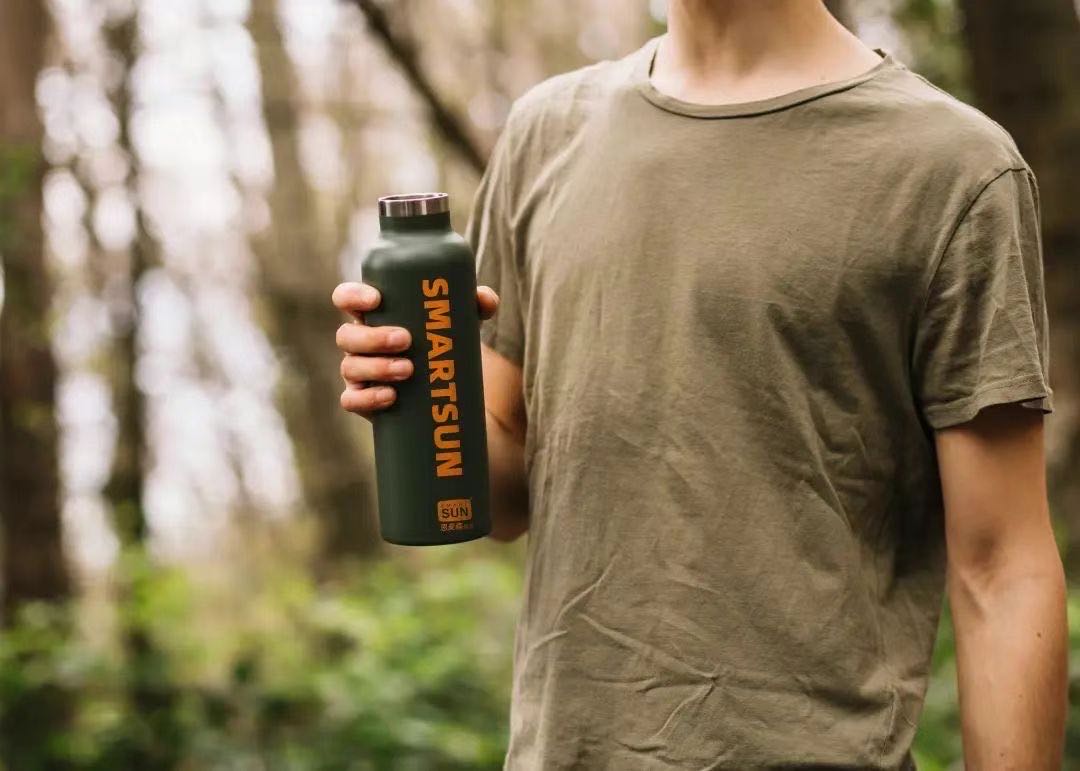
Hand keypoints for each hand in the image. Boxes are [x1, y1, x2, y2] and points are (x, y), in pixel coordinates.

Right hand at [333, 282, 499, 418]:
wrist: (449, 393)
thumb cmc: (445, 344)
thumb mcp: (462, 323)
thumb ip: (475, 305)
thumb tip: (485, 299)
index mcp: (374, 316)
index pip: (347, 299)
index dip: (353, 295)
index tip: (376, 299)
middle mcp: (360, 343)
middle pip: (347, 335)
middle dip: (373, 337)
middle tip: (406, 340)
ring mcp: (359, 373)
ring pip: (350, 367)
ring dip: (377, 367)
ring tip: (408, 370)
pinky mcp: (364, 401)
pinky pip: (352, 400)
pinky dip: (369, 398)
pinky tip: (391, 396)